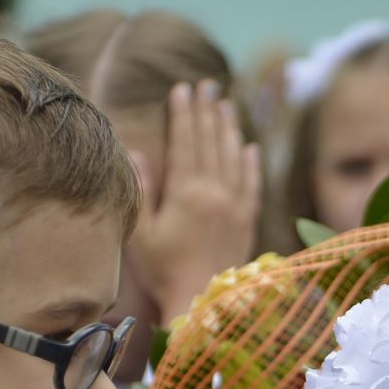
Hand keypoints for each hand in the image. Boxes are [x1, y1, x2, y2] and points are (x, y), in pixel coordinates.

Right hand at [129, 80, 261, 323]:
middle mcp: (216, 194)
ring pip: (234, 158)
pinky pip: (252, 186)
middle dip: (207, 111)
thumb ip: (139, 191)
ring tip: (226, 105)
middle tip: (206, 85)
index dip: (183, 114)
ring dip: (229, 129)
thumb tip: (136, 152)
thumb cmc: (163, 271)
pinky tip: (249, 148)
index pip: (186, 142)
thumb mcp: (140, 233)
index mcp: (187, 193)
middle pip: (211, 143)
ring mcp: (235, 208)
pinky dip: (251, 164)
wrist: (200, 304)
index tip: (182, 89)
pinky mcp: (247, 223)